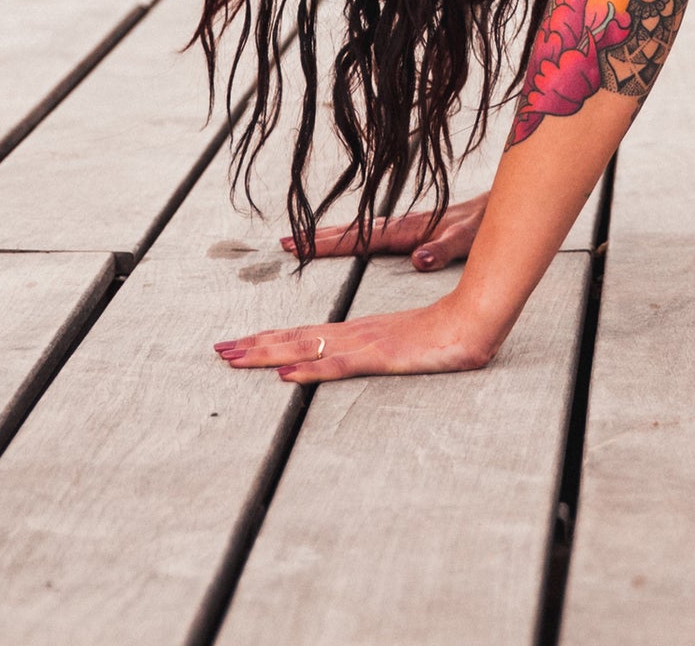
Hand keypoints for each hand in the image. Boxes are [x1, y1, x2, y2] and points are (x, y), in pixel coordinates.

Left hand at [216, 291, 501, 382]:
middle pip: (295, 339)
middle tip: (219, 350)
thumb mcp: (404, 347)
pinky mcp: (382, 357)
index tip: (238, 343)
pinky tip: (286, 374)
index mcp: (357, 332)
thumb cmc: (446, 333)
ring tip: (235, 357)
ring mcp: (366, 345)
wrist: (476, 320)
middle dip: (255, 345)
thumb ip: (375, 351)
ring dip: (268, 353)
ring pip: (307, 349)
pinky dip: (310, 369)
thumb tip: (342, 359)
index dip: (268, 340)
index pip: (303, 335)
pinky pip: (339, 366)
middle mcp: (354, 334)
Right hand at [280, 191, 484, 271]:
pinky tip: (342, 241)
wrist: (500, 207)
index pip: (360, 237)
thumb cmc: (486, 225)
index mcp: (409, 230)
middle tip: (283, 243)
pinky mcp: (412, 230)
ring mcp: (405, 227)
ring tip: (299, 241)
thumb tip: (419, 259)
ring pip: (358, 230)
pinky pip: (370, 232)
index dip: (329, 243)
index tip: (297, 245)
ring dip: (329, 236)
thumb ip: (445, 247)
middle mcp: (401, 226)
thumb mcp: (469, 239)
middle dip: (316, 237)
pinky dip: (349, 236)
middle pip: (350, 230)